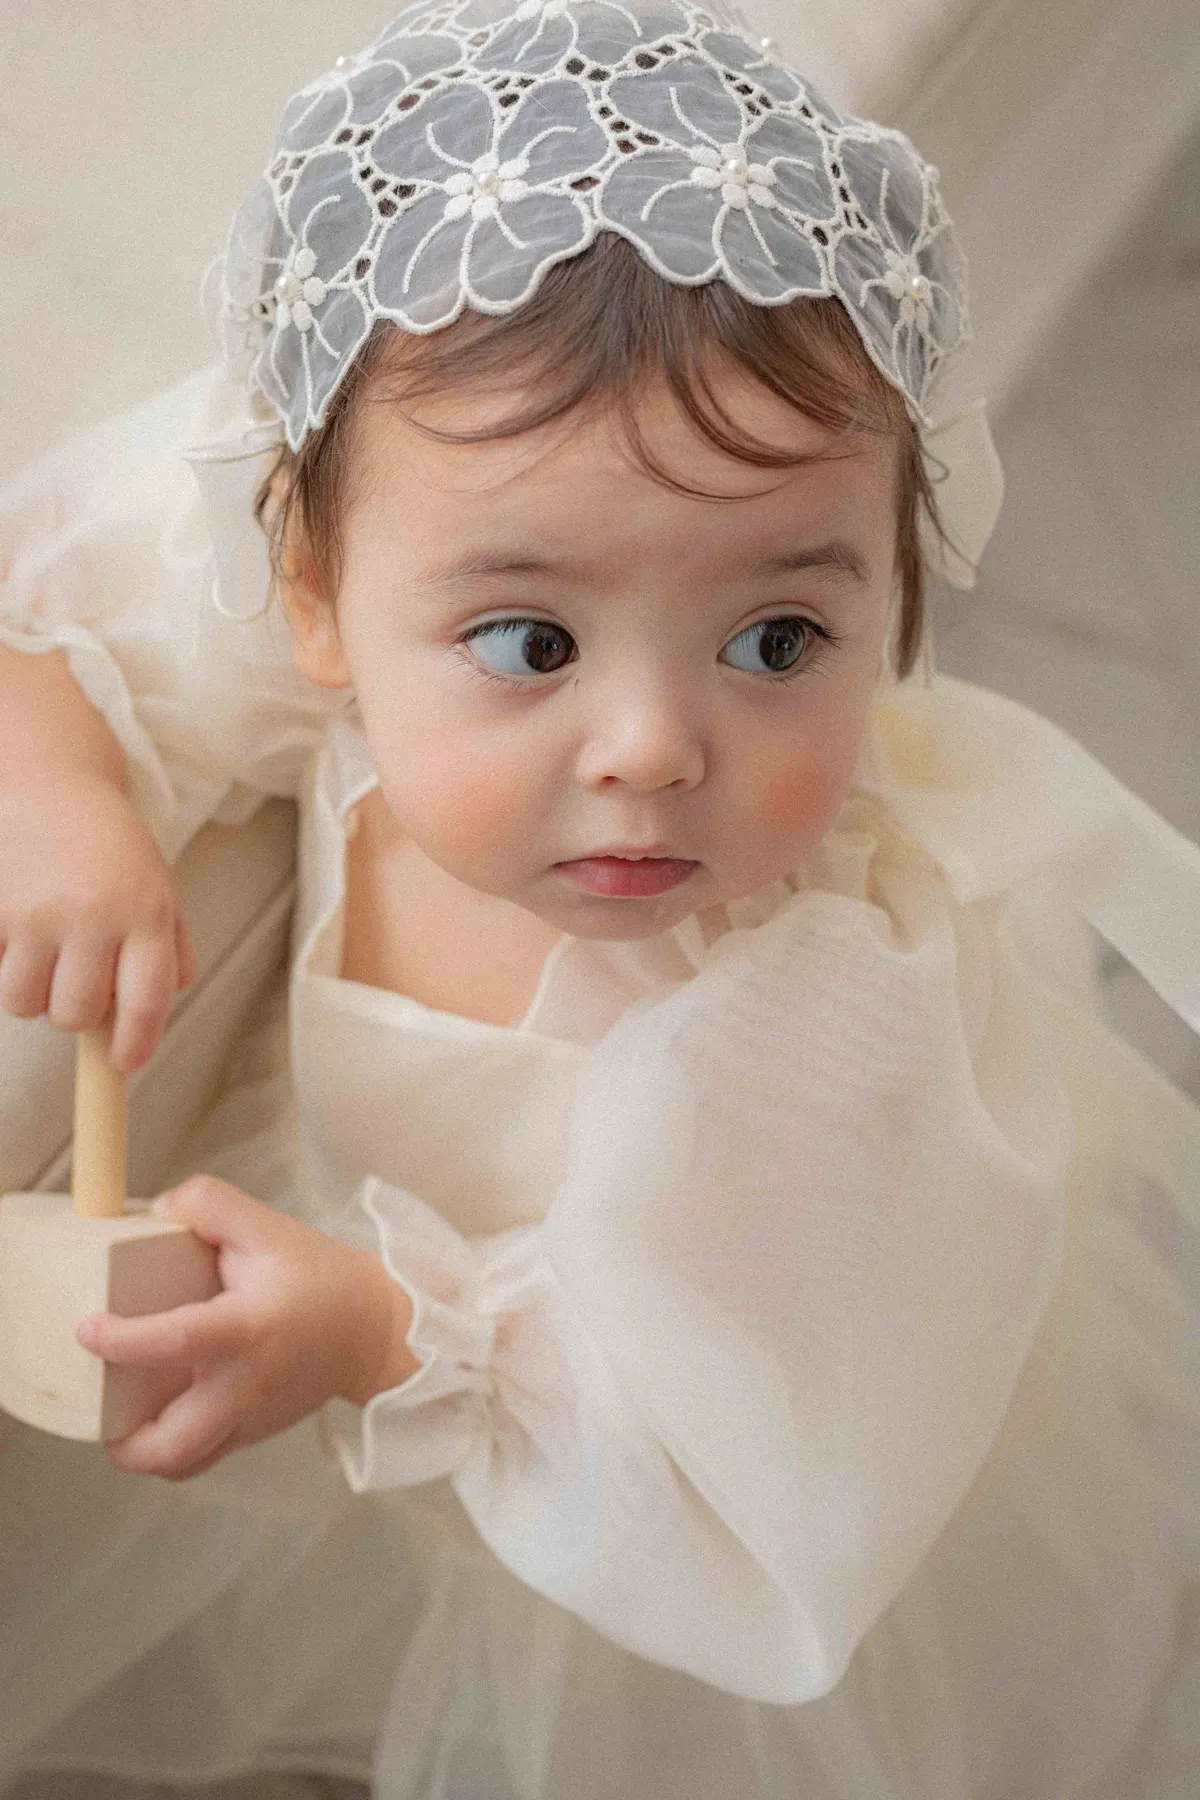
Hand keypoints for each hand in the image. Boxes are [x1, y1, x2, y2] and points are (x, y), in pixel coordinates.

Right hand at [0, 773, 195, 1072]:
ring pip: (24, 1002)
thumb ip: (170, 949)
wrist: (49, 784)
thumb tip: (154, 1012)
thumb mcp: (157, 888)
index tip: (123, 1064)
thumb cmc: (110, 846)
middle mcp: (93, 916)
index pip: (146, 1002)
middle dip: (74, 1010)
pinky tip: (17, 926)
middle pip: (75, 1014)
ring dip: (32, 989)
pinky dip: (2, 959)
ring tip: (43, 948)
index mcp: (146, 913)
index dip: (134, 1045)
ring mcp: (36, 913)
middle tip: (76, 975)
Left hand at [75, 1176, 421, 1479]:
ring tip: (120, 1417)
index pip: (178, 1342)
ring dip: (143, 1453)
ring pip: (184, 1465)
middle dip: (123, 1445)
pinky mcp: (254, 1433)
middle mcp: (247, 1386)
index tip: (87, 1328)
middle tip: (97, 1412)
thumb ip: (210, 1205)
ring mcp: (252, 1418)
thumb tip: (157, 1211)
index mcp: (249, 1330)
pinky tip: (159, 1410)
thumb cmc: (320, 1276)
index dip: (124, 1339)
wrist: (373, 1327)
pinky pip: (202, 1456)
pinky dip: (171, 1446)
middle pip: (175, 1448)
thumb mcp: (269, 1226)